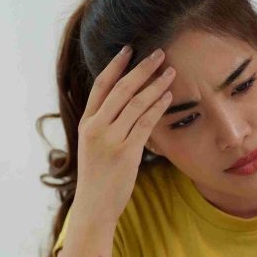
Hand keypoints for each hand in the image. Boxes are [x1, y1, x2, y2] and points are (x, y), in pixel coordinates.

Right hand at [73, 45, 175, 226]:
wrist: (94, 207)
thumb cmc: (97, 177)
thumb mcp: (94, 146)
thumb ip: (105, 125)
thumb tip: (127, 104)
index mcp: (86, 123)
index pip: (100, 86)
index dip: (115, 65)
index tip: (129, 49)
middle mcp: (96, 128)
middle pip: (121, 89)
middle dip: (142, 69)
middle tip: (160, 53)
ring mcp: (110, 139)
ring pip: (136, 103)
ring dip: (156, 85)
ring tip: (171, 72)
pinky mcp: (126, 152)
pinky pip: (145, 123)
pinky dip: (158, 107)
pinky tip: (168, 97)